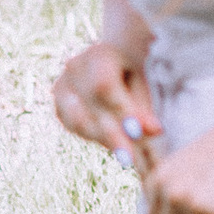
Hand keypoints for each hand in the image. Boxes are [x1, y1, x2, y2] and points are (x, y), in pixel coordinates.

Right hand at [53, 38, 160, 163]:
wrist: (114, 61)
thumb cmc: (137, 71)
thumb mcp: (145, 83)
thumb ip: (145, 106)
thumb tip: (154, 132)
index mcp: (98, 54)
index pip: (103, 87)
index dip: (120, 112)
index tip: (139, 134)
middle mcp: (74, 68)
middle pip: (89, 107)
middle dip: (113, 135)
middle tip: (132, 159)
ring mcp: (62, 87)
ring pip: (78, 121)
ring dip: (103, 140)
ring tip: (127, 155)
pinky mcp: (59, 105)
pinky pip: (74, 127)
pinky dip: (94, 137)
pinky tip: (114, 144)